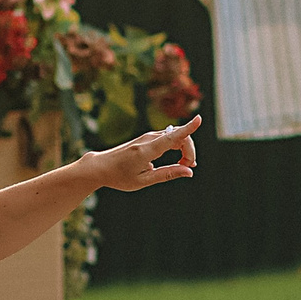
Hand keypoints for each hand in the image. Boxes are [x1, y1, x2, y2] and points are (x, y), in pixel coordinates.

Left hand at [85, 118, 199, 192]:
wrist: (100, 166)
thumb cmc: (120, 176)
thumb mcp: (144, 180)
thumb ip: (167, 174)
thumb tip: (189, 171)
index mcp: (146, 150)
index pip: (172, 136)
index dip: (188, 128)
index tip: (199, 119)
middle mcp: (148, 139)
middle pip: (179, 137)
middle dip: (190, 151)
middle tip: (188, 168)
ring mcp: (148, 137)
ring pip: (175, 136)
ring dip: (184, 149)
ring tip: (183, 166)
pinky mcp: (147, 138)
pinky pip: (169, 137)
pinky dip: (178, 146)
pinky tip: (179, 160)